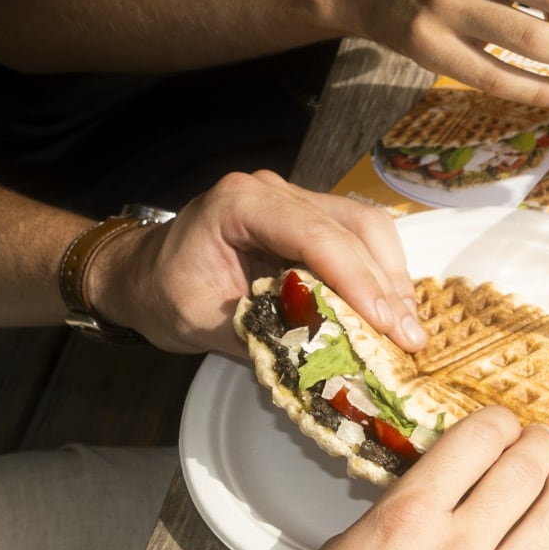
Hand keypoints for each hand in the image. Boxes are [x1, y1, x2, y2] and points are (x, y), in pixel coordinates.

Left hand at [90, 170, 427, 354]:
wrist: (140, 274)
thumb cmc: (163, 294)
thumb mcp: (205, 323)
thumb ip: (266, 335)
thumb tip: (332, 359)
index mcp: (239, 204)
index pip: (317, 236)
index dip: (359, 281)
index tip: (387, 326)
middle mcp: (274, 190)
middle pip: (355, 226)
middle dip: (386, 285)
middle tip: (408, 337)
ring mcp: (295, 199)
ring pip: (367, 227)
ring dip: (391, 278)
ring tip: (406, 328)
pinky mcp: (309, 217)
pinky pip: (358, 237)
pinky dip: (379, 274)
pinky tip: (390, 311)